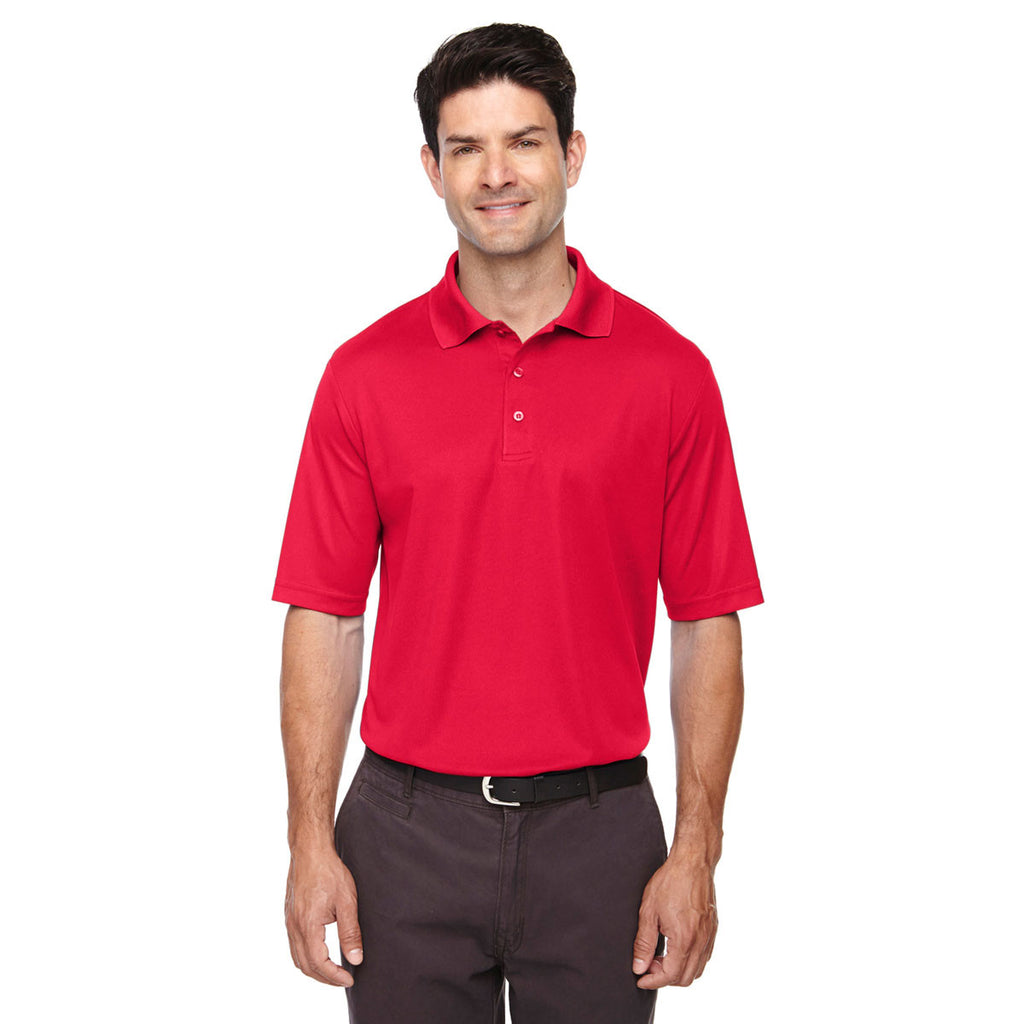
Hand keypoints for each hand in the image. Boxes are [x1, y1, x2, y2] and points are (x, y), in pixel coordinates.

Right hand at [285, 847, 363, 986]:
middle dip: (324, 977)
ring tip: (333, 971)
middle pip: (305, 965)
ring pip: (297, 957)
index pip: (319, 963)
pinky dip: (306, 956)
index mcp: (308, 925)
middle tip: (343, 979)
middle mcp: (294, 926)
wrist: (310, 850)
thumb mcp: (347, 901)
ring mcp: (289, 921)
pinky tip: (320, 952)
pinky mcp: (289, 915)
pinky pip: (294, 945)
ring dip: (314, 969)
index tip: (350, 979)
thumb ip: (350, 932)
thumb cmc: (330, 871)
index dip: (334, 976)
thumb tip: (356, 959)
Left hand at [632, 853, 717, 987]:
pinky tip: (675, 947)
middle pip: (685, 978)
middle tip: (648, 964)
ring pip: (697, 970)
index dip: (652, 981)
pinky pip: (704, 956)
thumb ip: (643, 943)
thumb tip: (639, 967)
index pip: (670, 975)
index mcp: (684, 939)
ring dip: (678, 971)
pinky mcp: (713, 929)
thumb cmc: (670, 881)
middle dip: (664, 978)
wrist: (693, 862)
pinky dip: (690, 961)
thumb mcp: (648, 911)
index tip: (640, 979)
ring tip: (660, 956)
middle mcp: (700, 941)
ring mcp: (709, 936)